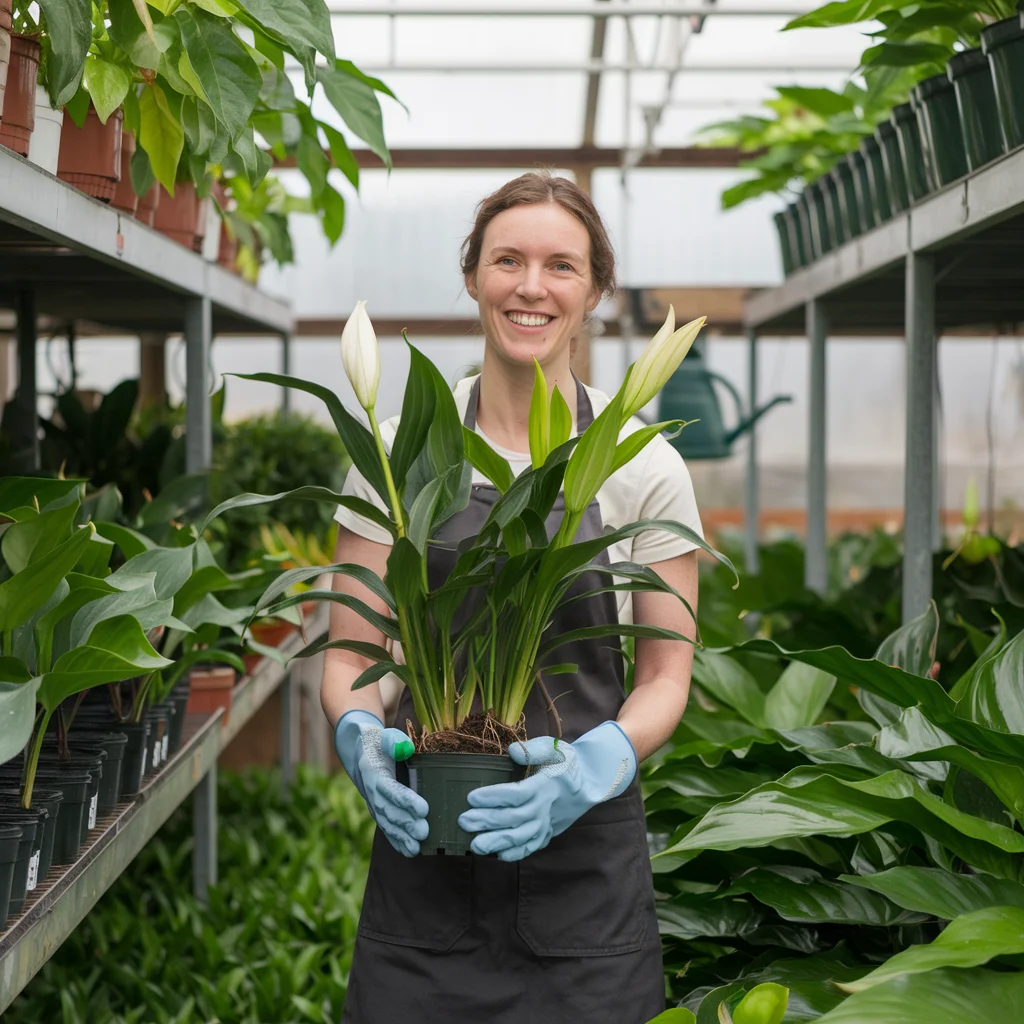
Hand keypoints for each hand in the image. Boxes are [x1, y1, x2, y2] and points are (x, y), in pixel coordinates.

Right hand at [334, 710, 427, 856]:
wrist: (358, 751)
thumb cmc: (377, 741)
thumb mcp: (383, 735)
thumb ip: (394, 741)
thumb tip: (406, 748)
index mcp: (372, 772)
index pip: (390, 789)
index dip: (406, 800)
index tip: (424, 808)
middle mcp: (371, 792)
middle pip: (389, 810)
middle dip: (406, 823)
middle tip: (424, 831)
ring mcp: (373, 804)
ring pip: (387, 823)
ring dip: (401, 837)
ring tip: (417, 848)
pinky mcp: (378, 811)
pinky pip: (386, 828)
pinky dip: (396, 841)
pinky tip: (409, 852)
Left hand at [457, 721, 636, 860]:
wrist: (591, 782)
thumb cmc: (568, 763)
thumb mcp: (554, 748)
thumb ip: (533, 750)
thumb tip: (512, 751)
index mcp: (543, 786)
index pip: (515, 794)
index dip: (493, 797)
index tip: (471, 797)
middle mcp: (544, 808)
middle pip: (512, 818)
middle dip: (486, 821)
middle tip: (463, 821)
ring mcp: (547, 824)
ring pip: (520, 837)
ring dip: (496, 842)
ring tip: (474, 845)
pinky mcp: (548, 833)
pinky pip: (531, 847)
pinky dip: (516, 853)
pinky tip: (498, 855)